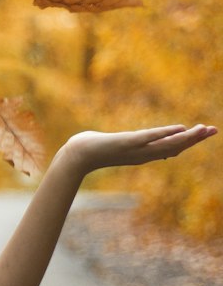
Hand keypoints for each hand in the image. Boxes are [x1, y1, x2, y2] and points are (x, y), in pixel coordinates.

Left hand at [62, 123, 216, 177]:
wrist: (76, 156)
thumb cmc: (94, 150)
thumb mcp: (118, 145)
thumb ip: (132, 143)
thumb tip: (142, 142)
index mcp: (142, 155)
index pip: (171, 148)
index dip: (188, 142)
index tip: (204, 133)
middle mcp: (142, 155)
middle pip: (175, 147)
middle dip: (195, 139)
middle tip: (214, 130)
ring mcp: (135, 150)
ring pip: (167, 145)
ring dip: (187, 137)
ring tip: (203, 130)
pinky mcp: (126, 143)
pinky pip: (149, 138)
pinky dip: (165, 134)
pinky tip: (178, 129)